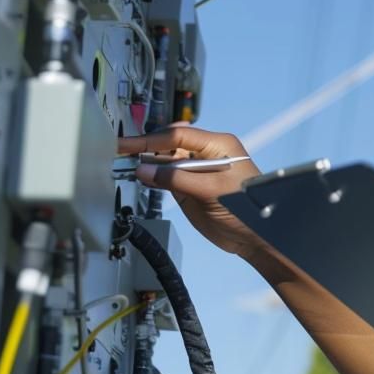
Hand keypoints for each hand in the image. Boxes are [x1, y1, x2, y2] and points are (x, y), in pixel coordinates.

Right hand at [116, 124, 265, 259]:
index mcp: (217, 145)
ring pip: (165, 160)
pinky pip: (166, 177)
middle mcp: (205, 153)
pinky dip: (152, 177)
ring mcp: (196, 170)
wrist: (254, 237)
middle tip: (120, 152)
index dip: (150, 139)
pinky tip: (139, 177)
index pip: (177, 136)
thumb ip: (177, 179)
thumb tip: (144, 170)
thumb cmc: (245, 208)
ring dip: (146, 162)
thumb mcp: (211, 190)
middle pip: (169, 144)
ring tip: (123, 164)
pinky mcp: (189, 187)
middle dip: (146, 147)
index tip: (127, 145)